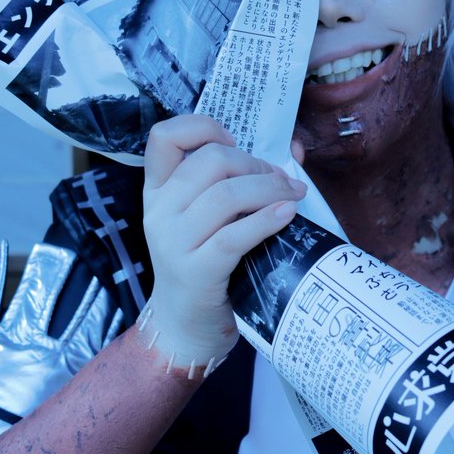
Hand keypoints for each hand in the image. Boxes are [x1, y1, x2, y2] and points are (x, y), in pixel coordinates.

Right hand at [141, 115, 305, 370]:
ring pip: (226, 195)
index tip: (233, 142)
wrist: (184, 325)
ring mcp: (174, 242)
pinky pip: (234, 236)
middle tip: (282, 181)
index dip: (202, 127)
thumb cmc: (205, 264)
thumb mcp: (207, 219)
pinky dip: (266, 220)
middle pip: (210, 161)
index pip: (164, 137)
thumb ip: (240, 181)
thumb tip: (295, 147)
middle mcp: (160, 211)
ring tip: (292, 197)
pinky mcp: (195, 272)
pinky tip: (287, 216)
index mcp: (158, 190)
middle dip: (256, 164)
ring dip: (269, 189)